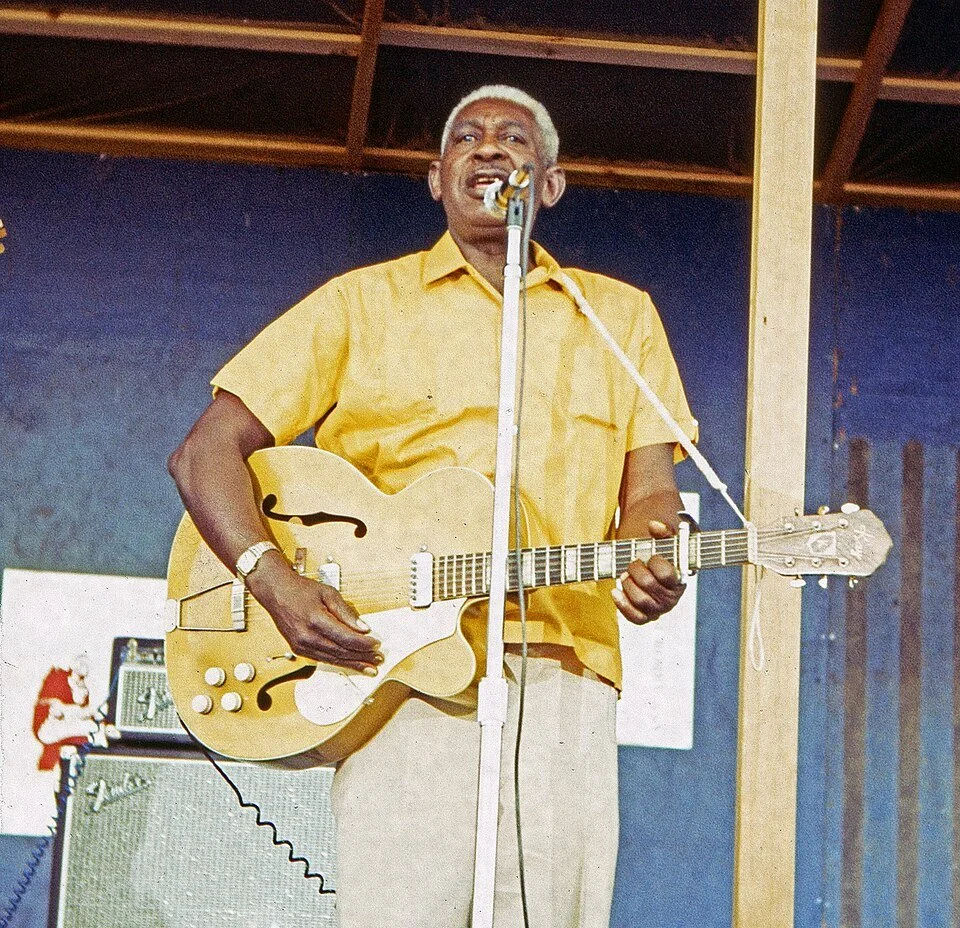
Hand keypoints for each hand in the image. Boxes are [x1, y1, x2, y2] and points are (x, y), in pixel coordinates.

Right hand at [247, 554, 383, 672]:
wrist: (276, 592)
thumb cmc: (301, 590)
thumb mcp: (328, 593)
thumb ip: (346, 612)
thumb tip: (363, 628)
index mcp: (316, 620)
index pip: (346, 638)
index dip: (364, 644)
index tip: (376, 644)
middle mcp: (307, 636)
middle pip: (341, 652)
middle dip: (362, 658)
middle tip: (377, 660)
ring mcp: (301, 645)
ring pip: (332, 660)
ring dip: (352, 664)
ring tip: (368, 668)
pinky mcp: (299, 649)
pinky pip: (322, 659)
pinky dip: (338, 662)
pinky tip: (349, 663)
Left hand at [611, 519, 685, 624]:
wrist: (652, 566)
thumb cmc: (662, 553)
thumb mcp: (668, 539)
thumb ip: (664, 530)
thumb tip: (653, 525)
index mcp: (680, 579)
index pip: (667, 574)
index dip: (655, 563)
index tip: (651, 556)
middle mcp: (672, 597)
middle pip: (648, 585)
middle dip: (636, 569)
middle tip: (634, 562)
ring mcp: (658, 608)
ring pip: (639, 600)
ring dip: (628, 584)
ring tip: (626, 574)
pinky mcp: (645, 616)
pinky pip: (634, 617)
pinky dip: (622, 604)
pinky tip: (615, 591)